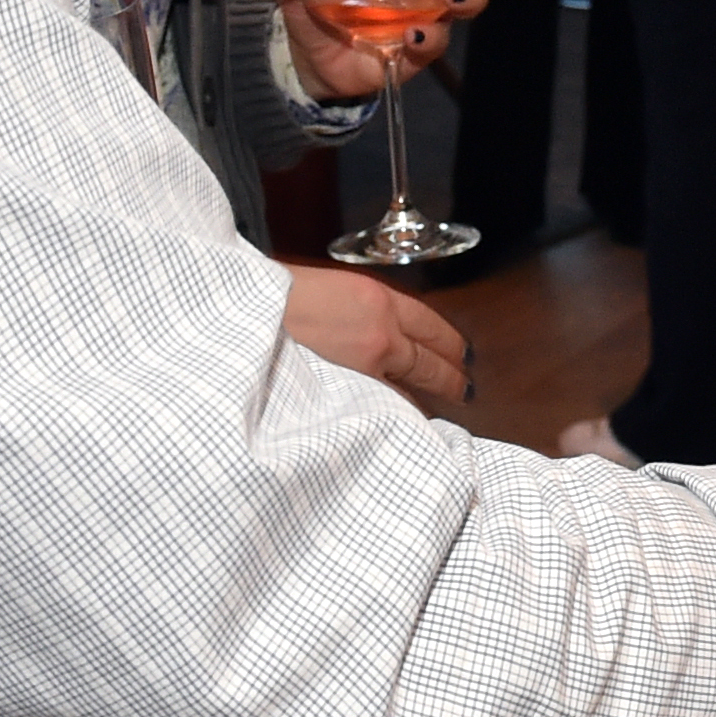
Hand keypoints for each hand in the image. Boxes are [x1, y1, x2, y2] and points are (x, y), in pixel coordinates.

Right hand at [281, 260, 473, 407]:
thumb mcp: (332, 290)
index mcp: (378, 300)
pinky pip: (382, 409)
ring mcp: (366, 367)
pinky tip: (400, 425)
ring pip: (409, 391)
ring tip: (435, 415)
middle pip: (430, 361)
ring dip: (423, 401)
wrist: (251, 313)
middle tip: (464, 390)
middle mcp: (382, 333)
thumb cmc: (279, 299)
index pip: (431, 323)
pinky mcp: (347, 394)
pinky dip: (394, 416)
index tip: (462, 353)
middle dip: (451, 377)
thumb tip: (374, 333)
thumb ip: (361, 312)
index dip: (450, 342)